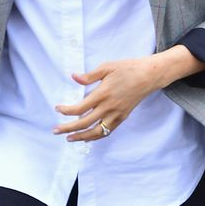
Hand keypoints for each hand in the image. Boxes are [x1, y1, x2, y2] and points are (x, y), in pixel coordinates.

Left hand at [52, 55, 168, 141]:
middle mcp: (109, 107)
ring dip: (81, 137)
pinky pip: (108, 131)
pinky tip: (87, 137)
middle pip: (85, 123)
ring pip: (97, 132)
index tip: (57, 109)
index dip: (66, 111)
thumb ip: (89, 75)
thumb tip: (73, 77)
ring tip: (69, 138)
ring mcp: (117, 114)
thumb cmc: (127, 68)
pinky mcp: (122, 117)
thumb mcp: (107, 67)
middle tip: (56, 131)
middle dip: (68, 128)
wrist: (149, 76)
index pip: (80, 108)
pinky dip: (96, 136)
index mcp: (103, 94)